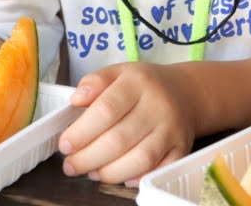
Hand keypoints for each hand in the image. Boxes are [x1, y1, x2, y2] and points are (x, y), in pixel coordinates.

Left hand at [58, 62, 195, 186]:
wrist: (185, 92)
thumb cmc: (144, 86)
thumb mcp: (118, 72)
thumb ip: (95, 81)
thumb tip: (76, 99)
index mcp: (138, 82)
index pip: (106, 109)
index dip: (81, 132)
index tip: (65, 145)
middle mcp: (158, 105)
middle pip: (119, 139)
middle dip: (88, 158)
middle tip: (71, 165)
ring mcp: (173, 129)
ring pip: (140, 160)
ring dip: (109, 172)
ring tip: (91, 172)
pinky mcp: (182, 148)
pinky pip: (160, 170)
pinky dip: (138, 178)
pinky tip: (121, 176)